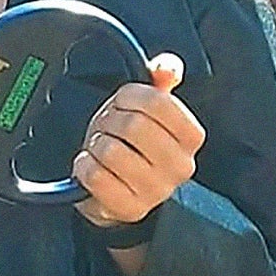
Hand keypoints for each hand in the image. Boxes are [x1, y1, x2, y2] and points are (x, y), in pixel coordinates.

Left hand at [74, 54, 203, 230]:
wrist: (115, 188)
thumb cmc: (131, 144)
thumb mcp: (145, 109)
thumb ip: (160, 81)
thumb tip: (167, 66)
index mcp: (190, 136)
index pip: (159, 102)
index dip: (129, 97)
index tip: (121, 103)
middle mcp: (181, 165)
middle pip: (133, 126)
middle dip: (109, 121)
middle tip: (107, 129)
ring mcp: (157, 190)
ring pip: (111, 151)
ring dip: (95, 145)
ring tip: (101, 150)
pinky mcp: (130, 208)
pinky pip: (95, 176)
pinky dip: (84, 167)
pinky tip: (92, 168)